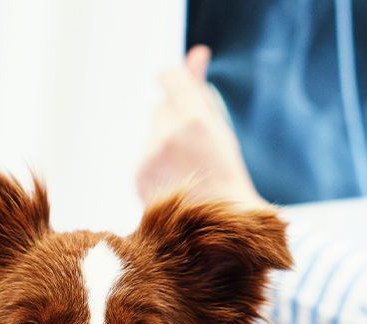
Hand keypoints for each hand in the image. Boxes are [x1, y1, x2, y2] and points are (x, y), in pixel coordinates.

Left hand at [137, 46, 268, 208]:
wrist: (223, 227)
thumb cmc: (228, 176)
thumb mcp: (220, 127)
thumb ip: (202, 90)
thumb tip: (196, 54)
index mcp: (194, 120)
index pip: (171, 78)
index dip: (172, 79)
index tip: (174, 82)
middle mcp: (167, 135)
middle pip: (161, 109)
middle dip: (174, 120)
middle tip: (196, 147)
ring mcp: (150, 157)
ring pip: (151, 134)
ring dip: (165, 144)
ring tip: (189, 170)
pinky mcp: (138, 176)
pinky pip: (144, 156)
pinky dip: (157, 165)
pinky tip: (176, 183)